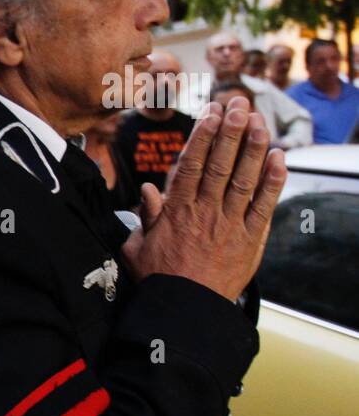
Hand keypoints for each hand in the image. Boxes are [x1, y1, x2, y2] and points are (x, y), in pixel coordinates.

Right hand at [122, 97, 286, 301]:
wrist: (185, 311)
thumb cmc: (159, 280)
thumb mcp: (137, 247)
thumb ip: (145, 217)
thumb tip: (148, 190)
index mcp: (176, 211)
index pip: (191, 164)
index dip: (202, 135)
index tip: (210, 113)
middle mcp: (204, 211)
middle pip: (220, 163)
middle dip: (230, 130)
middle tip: (238, 103)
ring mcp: (229, 224)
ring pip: (243, 178)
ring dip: (253, 147)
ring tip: (258, 120)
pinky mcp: (249, 239)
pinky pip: (264, 205)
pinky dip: (273, 181)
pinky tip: (279, 158)